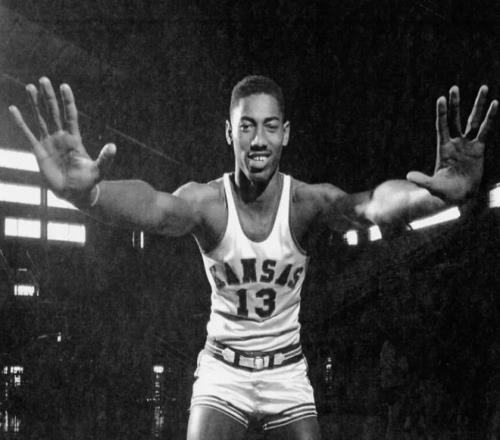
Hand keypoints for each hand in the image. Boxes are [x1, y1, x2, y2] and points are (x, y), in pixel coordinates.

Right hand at [9, 77, 114, 205]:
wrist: (74, 194)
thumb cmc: (88, 181)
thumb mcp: (99, 170)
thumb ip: (105, 158)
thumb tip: (113, 147)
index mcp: (75, 139)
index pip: (70, 116)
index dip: (67, 101)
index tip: (64, 86)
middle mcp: (61, 137)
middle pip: (54, 112)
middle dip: (49, 96)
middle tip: (44, 79)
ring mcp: (49, 142)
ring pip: (40, 118)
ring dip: (35, 103)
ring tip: (30, 86)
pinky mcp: (39, 151)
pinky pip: (27, 133)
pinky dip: (20, 122)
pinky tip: (13, 109)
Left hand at [407, 85, 497, 202]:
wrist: (460, 196)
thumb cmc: (444, 192)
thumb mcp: (433, 187)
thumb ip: (423, 180)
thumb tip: (409, 176)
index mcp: (443, 149)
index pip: (442, 126)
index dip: (442, 113)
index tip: (441, 98)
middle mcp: (455, 143)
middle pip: (455, 119)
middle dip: (455, 104)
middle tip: (453, 87)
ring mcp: (467, 144)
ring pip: (473, 120)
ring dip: (478, 105)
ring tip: (484, 88)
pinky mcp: (479, 149)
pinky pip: (486, 130)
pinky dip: (491, 118)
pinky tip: (495, 104)